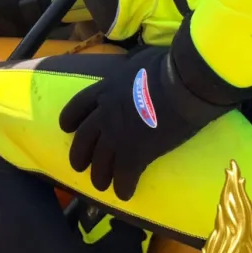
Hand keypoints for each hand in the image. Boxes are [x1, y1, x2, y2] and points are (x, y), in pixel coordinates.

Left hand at [58, 46, 236, 200]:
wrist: (184, 84)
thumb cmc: (168, 66)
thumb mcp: (138, 58)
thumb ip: (129, 67)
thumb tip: (135, 64)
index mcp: (104, 89)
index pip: (76, 107)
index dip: (69, 120)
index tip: (66, 129)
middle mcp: (104, 114)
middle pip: (82, 141)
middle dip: (79, 156)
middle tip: (80, 167)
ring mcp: (117, 135)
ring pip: (99, 164)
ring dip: (99, 177)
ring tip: (103, 185)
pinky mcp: (136, 153)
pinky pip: (123, 177)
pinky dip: (123, 187)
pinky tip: (126, 193)